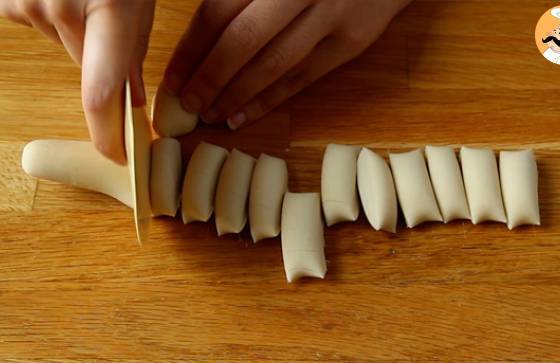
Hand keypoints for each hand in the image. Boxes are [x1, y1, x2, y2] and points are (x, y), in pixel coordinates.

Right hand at [0, 0, 155, 163]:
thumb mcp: (139, 3)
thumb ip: (134, 52)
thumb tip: (131, 102)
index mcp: (109, 6)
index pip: (101, 95)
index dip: (107, 134)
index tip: (118, 156)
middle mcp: (62, 7)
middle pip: (87, 71)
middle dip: (103, 64)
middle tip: (112, 24)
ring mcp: (30, 1)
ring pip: (64, 48)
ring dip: (78, 36)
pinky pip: (37, 24)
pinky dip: (53, 18)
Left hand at [162, 0, 409, 129]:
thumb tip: (199, 38)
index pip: (218, 11)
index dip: (191, 49)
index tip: (172, 79)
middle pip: (242, 40)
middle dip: (209, 78)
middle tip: (187, 105)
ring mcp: (329, 16)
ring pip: (273, 64)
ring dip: (236, 95)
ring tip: (210, 115)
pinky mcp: (351, 42)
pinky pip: (303, 77)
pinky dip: (269, 101)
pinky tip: (243, 117)